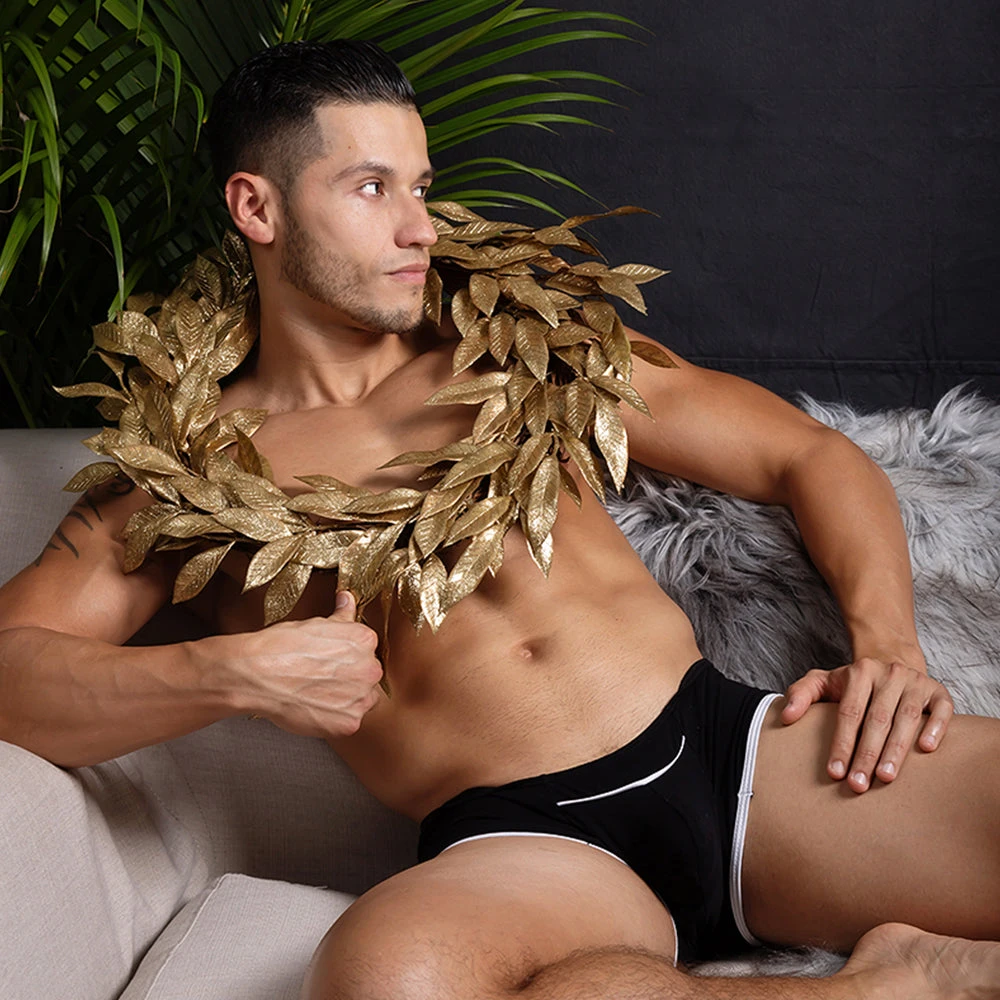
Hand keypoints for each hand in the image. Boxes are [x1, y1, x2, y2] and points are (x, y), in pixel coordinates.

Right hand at [215, 590, 383, 738]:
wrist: (257, 674)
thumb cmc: (281, 647)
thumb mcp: (315, 623)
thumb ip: (341, 614)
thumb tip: (347, 599)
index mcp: (365, 640)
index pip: (368, 651)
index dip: (348, 658)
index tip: (332, 661)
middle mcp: (369, 669)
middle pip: (368, 676)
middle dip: (350, 678)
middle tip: (322, 678)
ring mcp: (360, 698)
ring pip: (362, 700)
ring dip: (346, 699)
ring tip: (317, 693)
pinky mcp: (348, 723)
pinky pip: (349, 722)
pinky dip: (333, 719)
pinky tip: (314, 707)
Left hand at [781, 655, 953, 792]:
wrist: (891, 661)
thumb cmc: (854, 684)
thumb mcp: (823, 682)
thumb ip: (801, 694)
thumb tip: (785, 717)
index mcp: (860, 673)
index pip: (849, 713)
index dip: (842, 744)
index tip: (835, 772)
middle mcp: (889, 674)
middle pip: (877, 719)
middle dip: (867, 754)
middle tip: (859, 785)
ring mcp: (916, 682)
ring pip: (907, 718)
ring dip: (896, 749)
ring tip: (885, 777)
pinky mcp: (939, 692)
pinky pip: (942, 710)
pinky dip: (936, 728)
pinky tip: (926, 749)